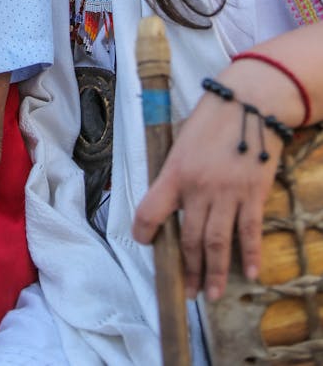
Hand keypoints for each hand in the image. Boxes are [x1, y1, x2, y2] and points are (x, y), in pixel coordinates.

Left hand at [132, 89, 281, 301]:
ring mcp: (228, 194)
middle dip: (188, 269)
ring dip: (215, 272)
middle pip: (190, 238)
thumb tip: (167, 194)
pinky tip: (249, 273)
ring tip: (212, 294)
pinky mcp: (253, 195)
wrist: (248, 103)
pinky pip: (250, 232)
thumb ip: (174, 169)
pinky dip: (250, 255)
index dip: (144, 232)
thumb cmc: (210, 117)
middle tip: (188, 291)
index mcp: (175, 172)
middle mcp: (199, 188)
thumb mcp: (180, 139)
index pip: (150, 211)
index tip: (147, 244)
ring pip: (218, 243)